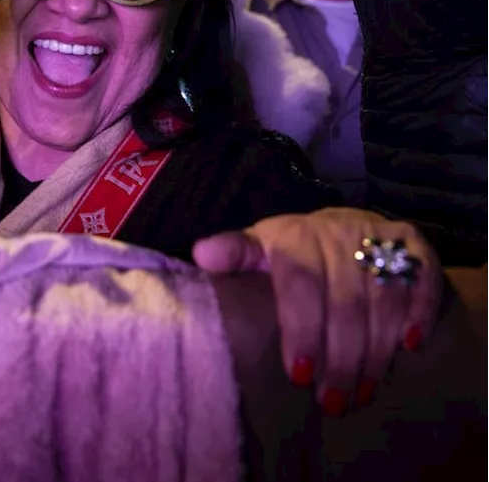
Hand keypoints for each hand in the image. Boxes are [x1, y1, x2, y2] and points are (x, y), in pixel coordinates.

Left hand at [194, 208, 441, 414]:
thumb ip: (235, 254)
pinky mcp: (414, 244)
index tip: (298, 375)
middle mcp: (337, 234)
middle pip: (343, 304)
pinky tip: (409, 347)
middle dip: (340, 360)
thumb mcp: (259, 248)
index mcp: (293, 236)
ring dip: (376, 353)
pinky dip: (419, 314)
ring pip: (383, 301)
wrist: (340, 222)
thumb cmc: (292, 250)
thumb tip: (202, 255)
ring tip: (362, 392)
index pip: (299, 285)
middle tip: (333, 402)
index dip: (301, 331)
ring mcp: (378, 237)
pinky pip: (422, 280)